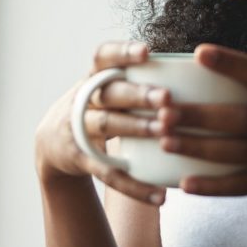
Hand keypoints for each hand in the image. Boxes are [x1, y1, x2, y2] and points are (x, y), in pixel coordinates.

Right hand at [34, 41, 173, 205]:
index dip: (122, 53)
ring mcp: (78, 129)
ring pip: (108, 126)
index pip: (102, 57)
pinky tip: (160, 195)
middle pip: (109, 93)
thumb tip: (195, 75)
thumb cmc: (96, 108)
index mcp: (92, 77)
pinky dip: (134, 186)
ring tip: (165, 132)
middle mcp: (83, 100)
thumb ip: (135, 80)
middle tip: (167, 97)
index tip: (146, 51)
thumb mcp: (104, 88)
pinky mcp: (81, 159)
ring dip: (137, 128)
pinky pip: (109, 173)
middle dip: (138, 95)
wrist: (51, 143)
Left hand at [159, 43, 246, 207]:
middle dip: (200, 115)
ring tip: (165, 141)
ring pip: (236, 152)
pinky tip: (185, 183)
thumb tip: (213, 58)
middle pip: (240, 119)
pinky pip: (242, 185)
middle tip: (164, 111)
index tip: (198, 52)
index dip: (230, 63)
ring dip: (198, 147)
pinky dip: (213, 186)